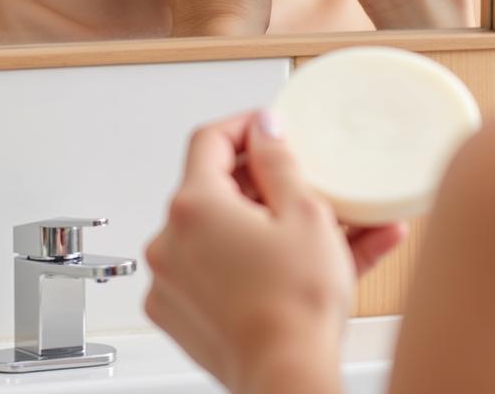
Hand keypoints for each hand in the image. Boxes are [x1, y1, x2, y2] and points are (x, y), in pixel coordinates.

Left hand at [144, 112, 405, 392]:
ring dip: (268, 222)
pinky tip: (304, 261)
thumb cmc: (295, 306)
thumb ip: (279, 159)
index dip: (244, 126)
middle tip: (303, 183)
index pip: (209, 139)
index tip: (268, 128)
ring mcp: (172, 281)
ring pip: (221, 231)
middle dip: (262, 181)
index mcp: (193, 207)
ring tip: (324, 228)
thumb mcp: (304, 210)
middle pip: (214, 186)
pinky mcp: (182, 313)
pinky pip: (219, 268)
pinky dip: (255, 259)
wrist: (288, 379)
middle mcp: (170, 242)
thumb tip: (264, 129)